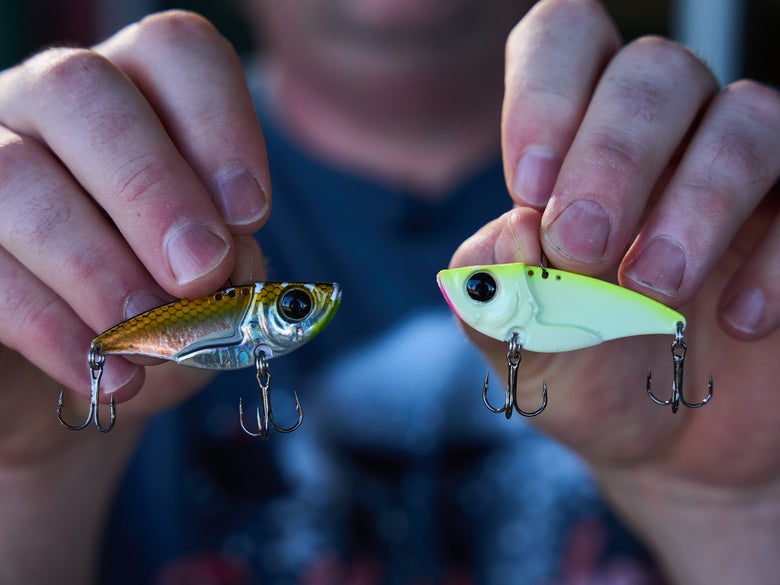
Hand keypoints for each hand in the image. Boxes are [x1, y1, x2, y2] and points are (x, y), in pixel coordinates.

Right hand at [0, 11, 267, 581]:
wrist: (84, 370)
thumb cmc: (157, 313)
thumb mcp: (207, 287)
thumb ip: (225, 263)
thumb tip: (224, 262)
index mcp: (137, 98)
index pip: (174, 53)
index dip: (218, 123)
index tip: (251, 212)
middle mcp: (49, 107)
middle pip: (81, 91)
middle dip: (152, 188)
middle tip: (201, 271)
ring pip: (14, 174)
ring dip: (95, 264)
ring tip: (145, 336)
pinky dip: (50, 325)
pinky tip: (104, 369)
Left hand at [451, 0, 779, 581]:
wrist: (669, 444)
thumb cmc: (587, 375)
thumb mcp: (525, 344)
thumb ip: (501, 288)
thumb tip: (514, 231)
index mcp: (577, 140)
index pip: (565, 41)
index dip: (545, 92)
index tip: (530, 187)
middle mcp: (664, 134)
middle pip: (654, 70)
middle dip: (614, 156)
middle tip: (583, 246)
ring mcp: (744, 169)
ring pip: (747, 116)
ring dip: (695, 201)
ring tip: (654, 287)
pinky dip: (778, 256)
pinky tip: (739, 321)